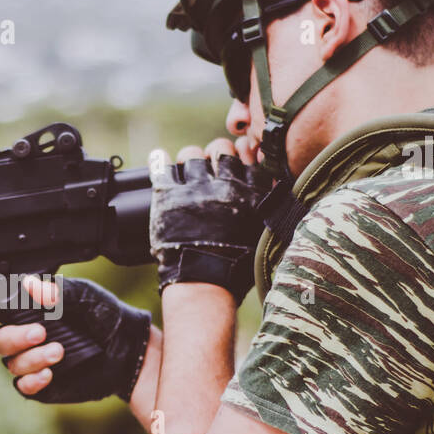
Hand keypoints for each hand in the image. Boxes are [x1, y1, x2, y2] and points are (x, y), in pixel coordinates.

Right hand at [0, 274, 151, 402]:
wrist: (125, 349)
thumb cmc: (102, 315)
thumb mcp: (82, 295)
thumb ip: (55, 291)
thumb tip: (29, 285)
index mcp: (27, 309)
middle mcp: (23, 335)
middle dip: (15, 337)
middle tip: (42, 333)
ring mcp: (30, 360)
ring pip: (10, 363)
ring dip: (32, 358)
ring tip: (60, 352)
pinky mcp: (40, 384)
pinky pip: (22, 386)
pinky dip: (32, 379)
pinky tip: (51, 372)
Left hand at [149, 137, 274, 303]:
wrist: (204, 283)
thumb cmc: (236, 268)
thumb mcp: (263, 235)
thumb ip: (269, 208)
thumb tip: (274, 187)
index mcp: (252, 194)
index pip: (248, 159)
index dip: (241, 157)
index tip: (236, 160)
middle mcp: (226, 185)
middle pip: (220, 150)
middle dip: (216, 154)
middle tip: (211, 165)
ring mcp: (196, 188)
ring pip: (192, 154)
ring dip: (190, 160)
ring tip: (187, 168)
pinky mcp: (168, 196)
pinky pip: (162, 167)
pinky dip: (160, 160)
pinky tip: (159, 157)